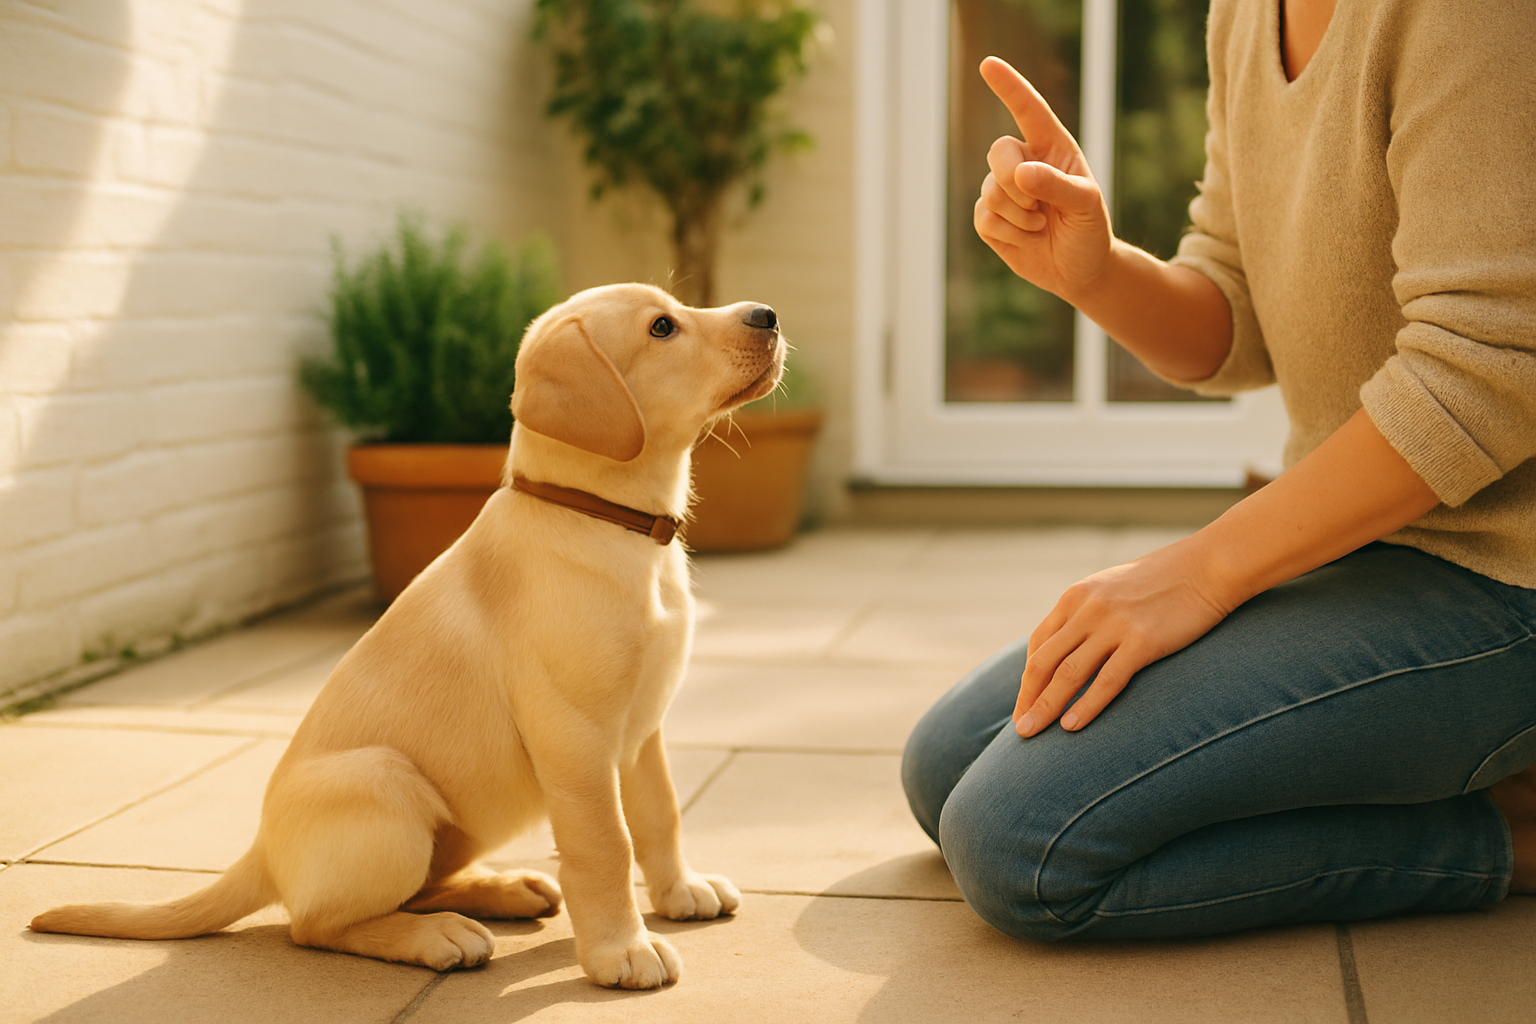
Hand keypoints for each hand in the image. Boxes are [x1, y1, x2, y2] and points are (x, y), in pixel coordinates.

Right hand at [974, 57, 1114, 301]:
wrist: (1080, 270)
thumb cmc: (1089, 230)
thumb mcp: (1086, 206)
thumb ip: (1056, 185)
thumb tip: (1020, 174)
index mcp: (1052, 148)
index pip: (1029, 111)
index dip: (1009, 87)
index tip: (988, 65)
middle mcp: (1025, 163)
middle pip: (999, 152)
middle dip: (1014, 181)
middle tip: (1038, 206)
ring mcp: (1003, 191)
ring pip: (991, 191)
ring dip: (1019, 217)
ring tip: (1041, 227)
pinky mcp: (990, 219)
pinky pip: (983, 218)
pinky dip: (1008, 234)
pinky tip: (1027, 239)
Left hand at [1014, 537, 1234, 736]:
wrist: (1209, 566)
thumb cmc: (1165, 581)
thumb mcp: (1113, 589)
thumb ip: (1089, 613)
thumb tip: (1073, 647)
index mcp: (1076, 597)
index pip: (1040, 644)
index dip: (1028, 678)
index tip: (1024, 704)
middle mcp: (1087, 610)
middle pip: (1045, 662)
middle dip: (1028, 698)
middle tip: (1021, 729)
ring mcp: (1114, 625)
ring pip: (1068, 674)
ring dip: (1046, 707)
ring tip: (1031, 734)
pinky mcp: (1142, 642)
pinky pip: (1107, 681)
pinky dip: (1086, 706)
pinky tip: (1071, 726)